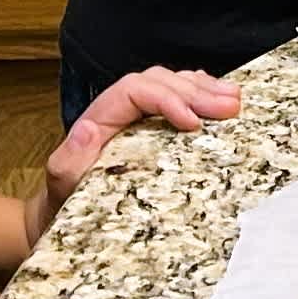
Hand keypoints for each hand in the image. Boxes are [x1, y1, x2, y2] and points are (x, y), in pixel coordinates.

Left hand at [29, 65, 240, 249]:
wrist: (64, 216)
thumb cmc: (65, 204)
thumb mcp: (62, 187)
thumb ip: (69, 161)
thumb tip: (88, 129)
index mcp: (100, 119)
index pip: (134, 90)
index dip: (166, 99)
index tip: (193, 123)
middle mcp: (120, 112)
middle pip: (159, 82)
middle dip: (195, 91)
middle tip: (230, 107)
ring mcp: (138, 118)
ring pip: (171, 84)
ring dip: (205, 88)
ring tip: (235, 99)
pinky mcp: (153, 129)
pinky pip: (177, 99)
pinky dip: (200, 93)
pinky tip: (219, 95)